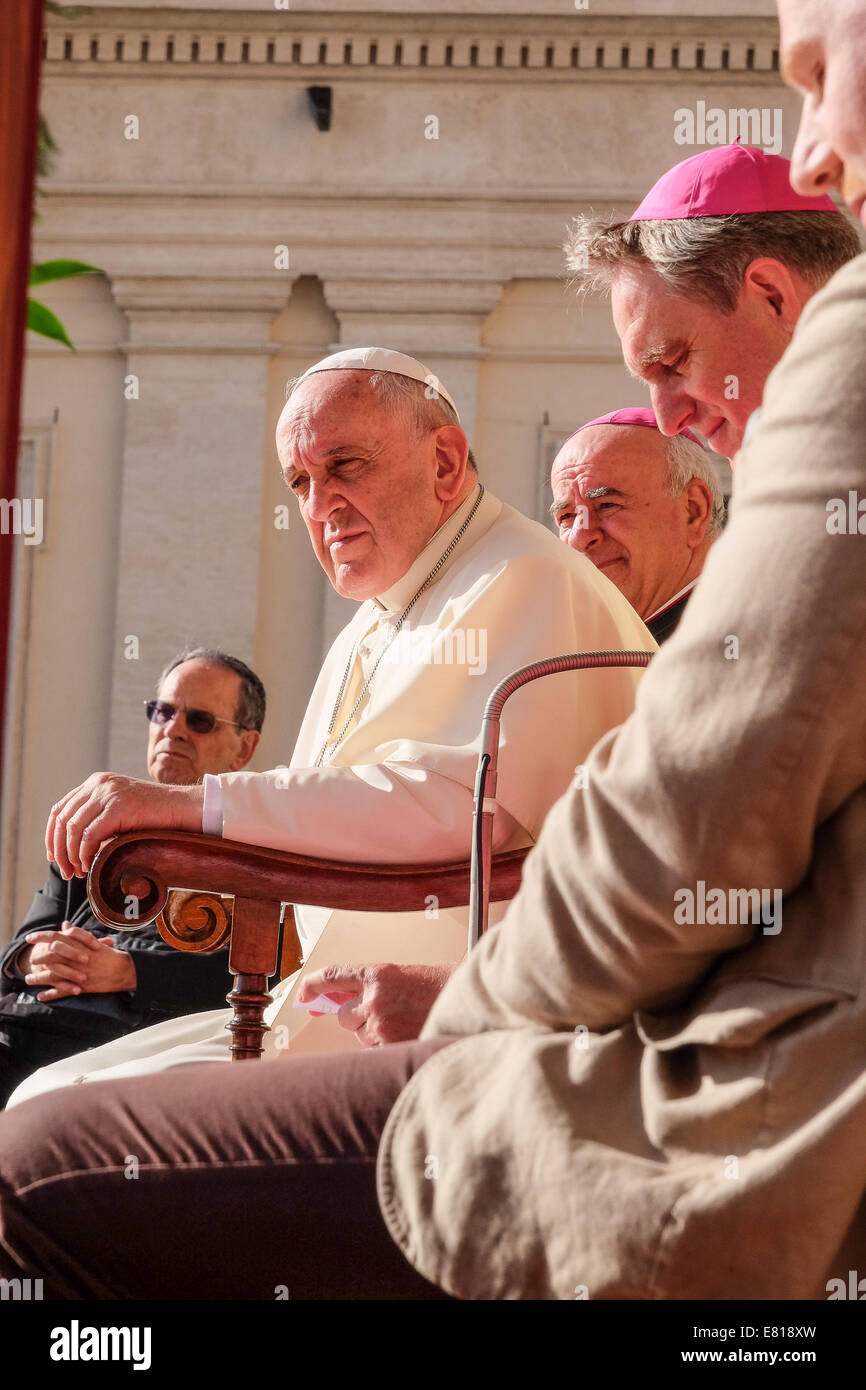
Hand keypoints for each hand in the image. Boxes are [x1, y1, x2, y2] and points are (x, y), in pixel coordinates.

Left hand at [18, 921, 136, 1000]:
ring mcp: (77, 972)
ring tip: (28, 979)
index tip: (29, 938)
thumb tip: (64, 924)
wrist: (124, 970)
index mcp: (79, 945)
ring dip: (39, 978)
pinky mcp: (80, 986)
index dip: (40, 936)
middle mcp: (76, 957)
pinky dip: (50, 995)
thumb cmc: (109, 956)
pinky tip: (40, 996)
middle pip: (50, 956)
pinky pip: (62, 992)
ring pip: (53, 975)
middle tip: (31, 961)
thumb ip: (76, 934)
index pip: (55, 937)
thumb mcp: (92, 942)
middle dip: (38, 958)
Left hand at [46, 773, 204, 878]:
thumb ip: (97, 818)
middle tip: (66, 872)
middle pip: (62, 819)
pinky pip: (90, 834)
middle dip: (59, 850)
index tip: (53, 857)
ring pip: (73, 828)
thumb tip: (71, 847)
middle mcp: (98, 784)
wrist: (182, 807)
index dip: (52, 836)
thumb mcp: (119, 810)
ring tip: (79, 872)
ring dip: (71, 855)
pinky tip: (90, 865)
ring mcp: (108, 793)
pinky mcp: (118, 806)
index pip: (60, 809)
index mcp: (96, 782)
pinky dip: (85, 853)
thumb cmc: (154, 815)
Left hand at [296, 962, 454, 1047]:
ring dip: (376, 1035)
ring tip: (405, 1023)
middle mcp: (374, 998)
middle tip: (385, 1016)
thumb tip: (343, 1004)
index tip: (302, 994)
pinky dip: (387, 1049)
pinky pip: (375, 1052)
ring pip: (362, 1036)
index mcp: (377, 974)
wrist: (467, 1000)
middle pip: (345, 1016)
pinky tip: (407, 1035)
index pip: (332, 976)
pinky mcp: (389, 1046)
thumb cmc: (440, 988)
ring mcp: (381, 1024)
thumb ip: (371, 988)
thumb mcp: (401, 978)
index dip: (312, 985)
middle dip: (358, 1019)